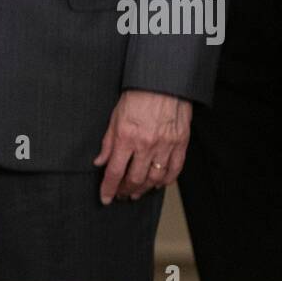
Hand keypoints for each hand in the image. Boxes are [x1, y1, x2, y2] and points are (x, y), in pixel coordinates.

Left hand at [93, 89, 191, 203]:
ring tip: (136, 193)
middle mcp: (147, 144)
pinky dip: (165, 181)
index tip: (105, 198)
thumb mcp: (115, 118)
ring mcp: (166, 145)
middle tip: (121, 195)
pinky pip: (175, 169)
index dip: (108, 189)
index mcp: (127, 138)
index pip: (114, 172)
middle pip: (135, 179)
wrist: (163, 82)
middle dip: (125, 191)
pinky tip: (157, 184)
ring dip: (144, 189)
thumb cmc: (138, 97)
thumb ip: (108, 143)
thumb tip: (100, 162)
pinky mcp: (181, 143)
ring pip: (154, 178)